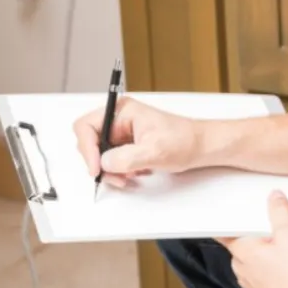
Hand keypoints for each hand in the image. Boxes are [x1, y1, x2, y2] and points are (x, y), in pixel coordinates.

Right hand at [75, 97, 205, 188]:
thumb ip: (126, 157)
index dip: (87, 149)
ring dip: (110, 170)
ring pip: (99, 154)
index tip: (96, 168)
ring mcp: (121, 133)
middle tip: (115, 176)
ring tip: (128, 176)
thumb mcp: (154, 151)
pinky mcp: (126, 145)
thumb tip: (104, 163)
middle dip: (100, 162)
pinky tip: (133, 173)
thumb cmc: (184, 141)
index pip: (87, 126)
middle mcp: (118, 119)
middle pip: (90, 142)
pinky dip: (118, 171)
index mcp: (122, 110)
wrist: (200, 147)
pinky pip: (111, 160)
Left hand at [218, 192, 287, 287]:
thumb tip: (275, 198)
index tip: (233, 210)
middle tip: (282, 224)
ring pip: (259, 254)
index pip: (224, 231)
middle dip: (264, 231)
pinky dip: (280, 260)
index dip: (229, 218)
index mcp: (241, 252)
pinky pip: (268, 268)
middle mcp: (241, 267)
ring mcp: (252, 281)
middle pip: (246, 240)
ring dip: (276, 245)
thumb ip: (280, 213)